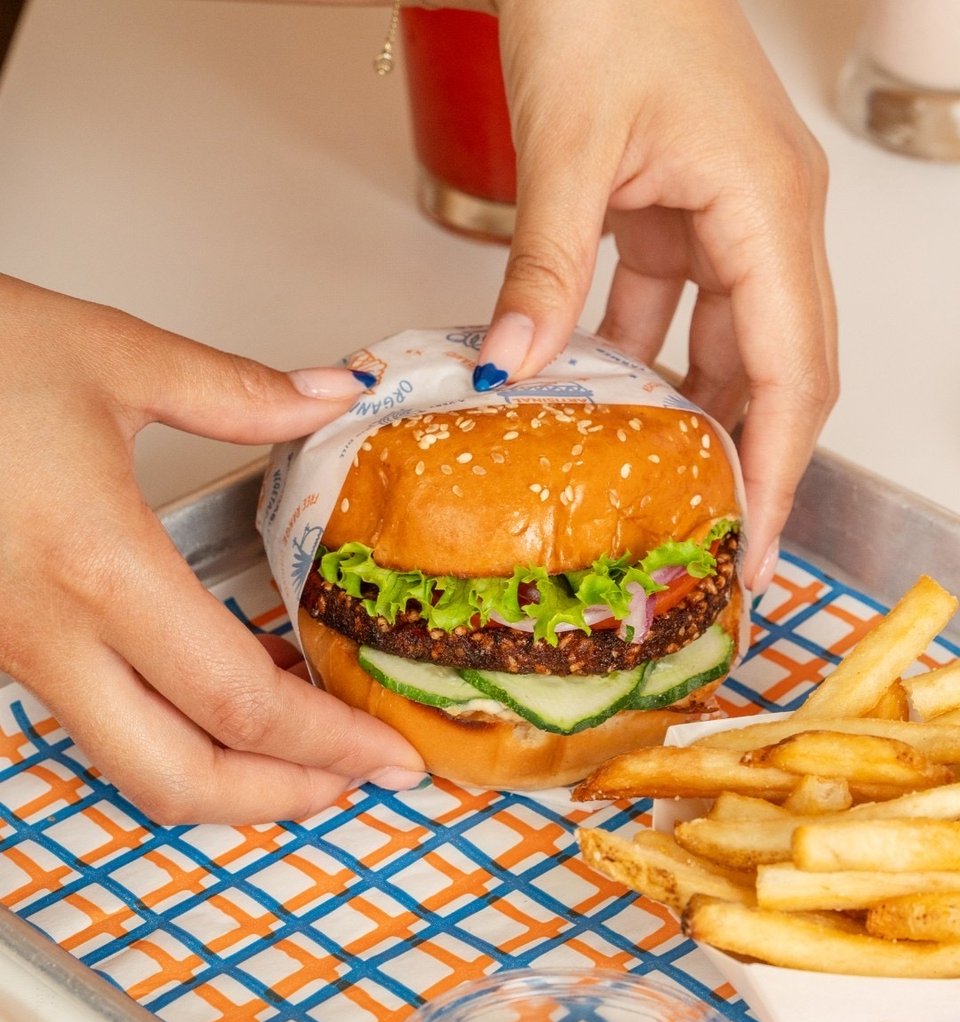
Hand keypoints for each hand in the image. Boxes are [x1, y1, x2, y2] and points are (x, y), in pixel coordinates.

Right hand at [0, 276, 423, 823]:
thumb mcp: (110, 355)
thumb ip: (239, 391)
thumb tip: (330, 394)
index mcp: (98, 568)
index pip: (240, 702)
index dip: (329, 745)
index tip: (392, 756)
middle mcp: (52, 635)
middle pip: (179, 777)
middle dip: (280, 801)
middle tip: (356, 784)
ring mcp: (18, 652)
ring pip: (131, 765)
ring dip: (228, 781)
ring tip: (304, 758)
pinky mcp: (3, 644)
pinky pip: (100, 724)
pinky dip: (175, 738)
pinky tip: (222, 701)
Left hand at [476, 0, 837, 590]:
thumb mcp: (568, 145)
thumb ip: (544, 265)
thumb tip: (510, 365)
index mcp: (770, 207)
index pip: (795, 368)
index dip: (781, 466)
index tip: (758, 541)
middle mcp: (768, 217)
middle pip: (778, 367)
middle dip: (750, 459)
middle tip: (714, 542)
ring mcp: (729, 213)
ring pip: (729, 342)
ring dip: (696, 415)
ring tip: (662, 493)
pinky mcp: (683, 208)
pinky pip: (677, 305)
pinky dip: (645, 356)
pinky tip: (603, 400)